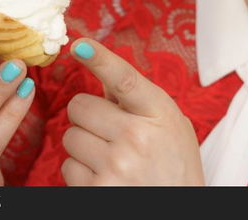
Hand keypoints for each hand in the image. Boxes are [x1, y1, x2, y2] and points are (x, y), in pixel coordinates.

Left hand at [61, 38, 204, 185]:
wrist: (179, 213)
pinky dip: (81, 171)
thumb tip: (100, 69)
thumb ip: (137, 98)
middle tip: (108, 130)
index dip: (100, 59)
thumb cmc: (175, 166)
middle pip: (80, 106)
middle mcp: (137, 137)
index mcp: (159, 114)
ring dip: (84, 145)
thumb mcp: (169, 125)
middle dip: (88, 116)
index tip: (79, 45)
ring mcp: (116, 166)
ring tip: (112, 158)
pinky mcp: (97, 190)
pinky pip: (68, 166)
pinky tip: (106, 177)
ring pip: (70, 136)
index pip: (125, 79)